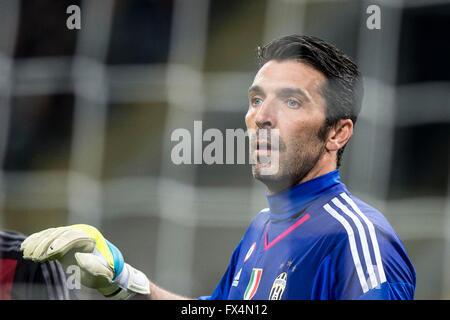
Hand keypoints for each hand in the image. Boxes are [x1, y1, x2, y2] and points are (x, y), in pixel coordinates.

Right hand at [21, 224, 149, 298]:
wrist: (103, 266)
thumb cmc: (102, 270)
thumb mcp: (101, 271)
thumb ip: (93, 266)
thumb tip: (81, 258)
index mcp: (90, 236)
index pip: (74, 236)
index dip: (61, 244)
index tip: (51, 254)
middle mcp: (80, 231)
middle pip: (60, 234)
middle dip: (46, 245)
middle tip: (35, 257)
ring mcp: (69, 233)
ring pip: (51, 234)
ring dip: (38, 243)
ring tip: (28, 255)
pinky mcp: (61, 238)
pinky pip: (47, 235)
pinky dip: (36, 240)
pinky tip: (26, 246)